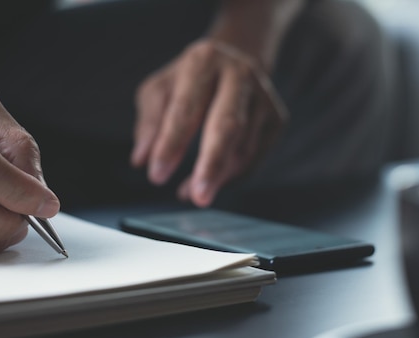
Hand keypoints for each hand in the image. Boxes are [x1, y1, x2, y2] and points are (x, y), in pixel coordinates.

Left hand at [131, 39, 286, 206]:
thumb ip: (150, 123)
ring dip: (217, 178)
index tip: (156, 176)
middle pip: (228, 126)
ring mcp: (264, 98)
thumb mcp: (160, 89)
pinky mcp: (276, 119)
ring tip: (191, 193)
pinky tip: (211, 183)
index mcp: (205, 61)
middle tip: (198, 198)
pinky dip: (231, 178)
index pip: (186, 108)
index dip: (171, 144)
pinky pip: (254, 158)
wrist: (238, 57)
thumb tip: (141, 160)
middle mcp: (240, 75)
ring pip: (243, 148)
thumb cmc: (190, 80)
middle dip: (211, 165)